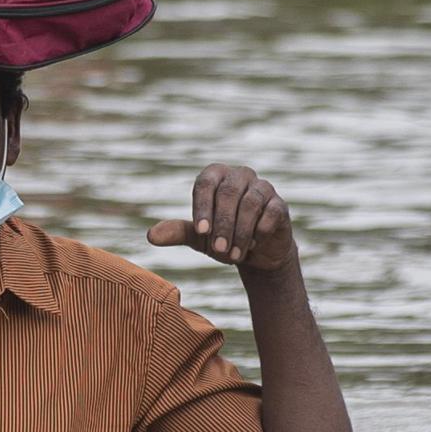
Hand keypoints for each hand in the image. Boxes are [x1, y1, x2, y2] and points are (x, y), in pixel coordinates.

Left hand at [148, 165, 296, 272]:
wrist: (256, 255)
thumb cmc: (223, 238)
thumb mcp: (198, 237)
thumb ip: (177, 232)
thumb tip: (151, 236)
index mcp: (216, 176)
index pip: (205, 183)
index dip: (202, 207)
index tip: (201, 232)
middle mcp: (240, 176)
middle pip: (228, 193)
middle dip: (223, 224)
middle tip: (218, 251)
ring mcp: (262, 188)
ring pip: (250, 204)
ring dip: (240, 232)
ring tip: (233, 256)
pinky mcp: (279, 204)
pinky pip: (271, 212)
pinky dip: (260, 231)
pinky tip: (254, 244)